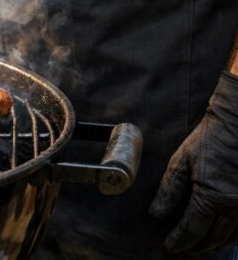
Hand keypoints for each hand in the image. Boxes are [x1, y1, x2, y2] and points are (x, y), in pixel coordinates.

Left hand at [150, 71, 237, 254]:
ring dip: (216, 245)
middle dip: (198, 247)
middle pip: (214, 238)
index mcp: (213, 197)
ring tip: (202, 248)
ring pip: (234, 237)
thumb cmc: (210, 138)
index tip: (171, 247)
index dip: (181, 240)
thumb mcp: (183, 160)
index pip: (193, 228)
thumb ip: (170, 189)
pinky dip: (234, 237)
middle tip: (185, 252)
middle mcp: (235, 206)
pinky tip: (225, 237)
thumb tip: (157, 212)